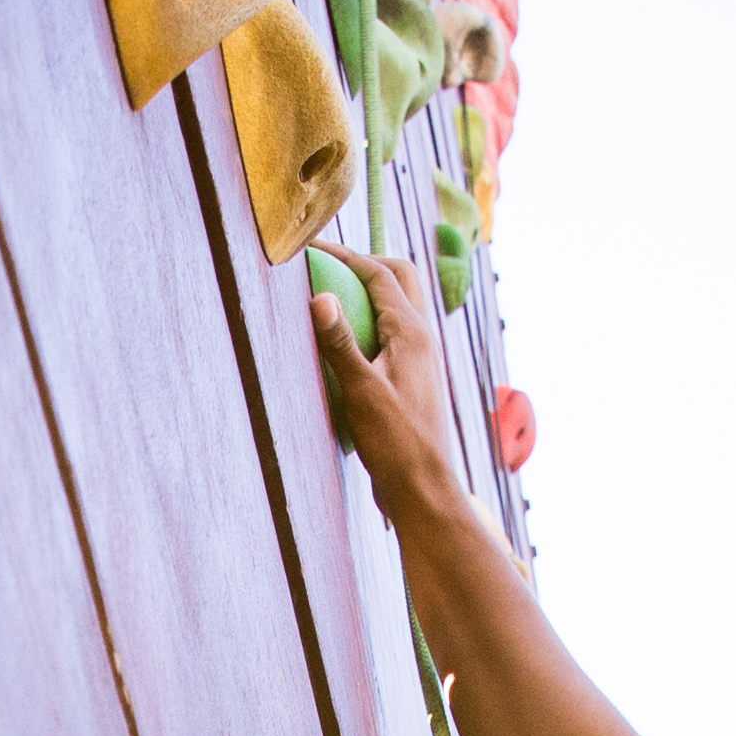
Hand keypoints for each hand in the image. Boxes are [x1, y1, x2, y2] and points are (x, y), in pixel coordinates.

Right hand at [314, 253, 474, 531]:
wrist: (424, 488)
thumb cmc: (396, 444)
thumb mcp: (362, 392)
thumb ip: (339, 344)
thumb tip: (319, 298)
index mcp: (411, 332)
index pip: (379, 273)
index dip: (344, 255)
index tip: (311, 248)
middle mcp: (423, 337)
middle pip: (400, 277)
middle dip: (365, 262)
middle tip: (329, 264)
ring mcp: (422, 357)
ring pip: (401, 303)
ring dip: (372, 291)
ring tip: (336, 295)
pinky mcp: (415, 377)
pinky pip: (395, 331)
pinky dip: (373, 320)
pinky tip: (349, 342)